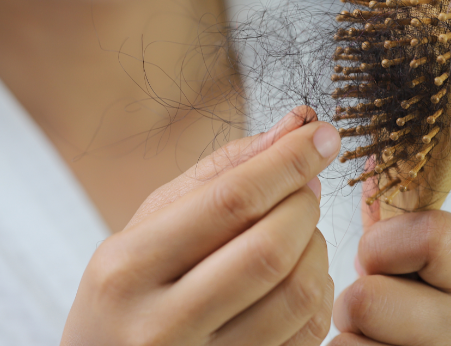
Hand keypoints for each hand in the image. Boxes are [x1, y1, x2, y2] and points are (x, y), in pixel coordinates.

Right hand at [61, 107, 338, 345]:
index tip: (323, 135)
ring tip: (300, 232)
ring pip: (298, 295)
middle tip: (305, 189)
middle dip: (304, 205)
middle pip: (270, 249)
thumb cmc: (129, 289)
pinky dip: (319, 291)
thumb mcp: (149, 225)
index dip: (288, 162)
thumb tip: (294, 126)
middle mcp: (159, 326)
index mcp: (127, 269)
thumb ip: (218, 174)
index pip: (229, 201)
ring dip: (317, 248)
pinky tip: (299, 275)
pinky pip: (308, 334)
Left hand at [331, 210, 450, 345]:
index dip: (382, 246)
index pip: (430, 235)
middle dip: (352, 302)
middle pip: (369, 299)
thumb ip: (392, 212)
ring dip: (346, 339)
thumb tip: (360, 151)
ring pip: (349, 342)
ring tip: (372, 339)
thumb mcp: (414, 259)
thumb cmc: (411, 308)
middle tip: (371, 313)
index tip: (378, 260)